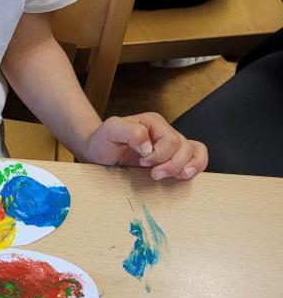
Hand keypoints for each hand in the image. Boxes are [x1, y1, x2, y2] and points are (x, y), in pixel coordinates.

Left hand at [84, 113, 207, 180]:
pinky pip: (197, 157)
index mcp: (153, 122)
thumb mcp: (110, 131)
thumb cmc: (105, 141)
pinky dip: (196, 167)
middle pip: (185, 148)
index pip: (170, 139)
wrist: (100, 152)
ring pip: (194, 153)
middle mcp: (165, 131)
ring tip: (164, 176)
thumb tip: (148, 145)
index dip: (159, 155)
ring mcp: (172, 144)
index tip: (142, 161)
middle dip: (170, 165)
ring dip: (182, 168)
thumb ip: (128, 131)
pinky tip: (183, 176)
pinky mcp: (175, 156)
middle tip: (153, 174)